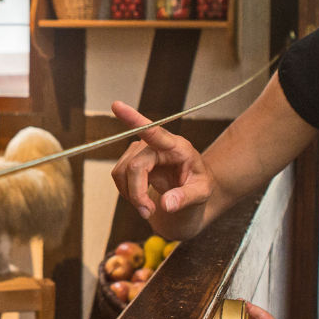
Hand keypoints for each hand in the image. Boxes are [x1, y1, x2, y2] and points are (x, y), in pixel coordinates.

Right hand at [109, 100, 212, 235]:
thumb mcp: (201, 194)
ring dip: (131, 195)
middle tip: (148, 212)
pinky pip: (118, 175)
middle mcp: (157, 144)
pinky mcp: (132, 158)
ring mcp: (141, 150)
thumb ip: (185, 198)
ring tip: (148, 207)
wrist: (190, 188)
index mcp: (178, 147)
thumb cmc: (198, 185)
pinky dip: (127, 192)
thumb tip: (166, 205)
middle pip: (134, 167)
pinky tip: (140, 197)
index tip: (117, 106)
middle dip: (137, 193)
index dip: (134, 120)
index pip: (154, 132)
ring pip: (121, 172)